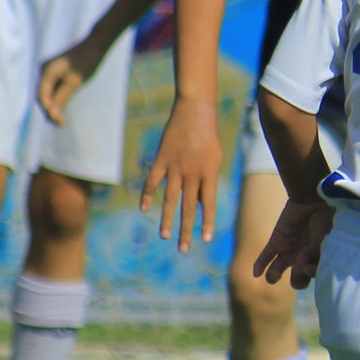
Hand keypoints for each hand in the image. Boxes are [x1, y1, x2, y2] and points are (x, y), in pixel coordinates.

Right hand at [38, 37, 107, 126]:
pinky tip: (63, 107)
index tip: (59, 123)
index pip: (42, 96)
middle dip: (50, 110)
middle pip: (42, 95)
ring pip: (48, 92)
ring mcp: (49, 70)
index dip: (49, 111)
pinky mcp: (56, 71)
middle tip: (60, 124)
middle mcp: (44, 70)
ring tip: (61, 120)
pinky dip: (57, 98)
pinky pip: (53, 87)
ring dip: (53, 105)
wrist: (95, 45)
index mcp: (46, 71)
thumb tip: (52, 116)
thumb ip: (62, 98)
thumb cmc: (86, 62)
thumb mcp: (74, 83)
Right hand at [140, 97, 222, 250]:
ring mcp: (176, 167)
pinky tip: (144, 209)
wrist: (196, 111)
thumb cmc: (208, 137)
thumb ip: (206, 182)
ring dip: (168, 219)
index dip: (207, 221)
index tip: (206, 239)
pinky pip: (153, 181)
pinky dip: (147, 195)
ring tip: (165, 236)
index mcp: (209, 174)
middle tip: (183, 249)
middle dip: (186, 229)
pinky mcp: (162, 159)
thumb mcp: (214, 159)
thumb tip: (198, 204)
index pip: (209, 204)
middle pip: (188, 207)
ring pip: (170, 198)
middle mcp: (193, 173)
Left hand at [251, 199, 334, 290]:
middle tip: (299, 267)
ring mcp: (288, 251)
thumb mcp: (324, 236)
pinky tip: (256, 273)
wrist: (312, 197)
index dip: (310, 275)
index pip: (313, 276)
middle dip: (297, 278)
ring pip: (277, 271)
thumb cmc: (324, 218)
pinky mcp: (276, 242)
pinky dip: (260, 265)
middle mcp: (303, 259)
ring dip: (273, 276)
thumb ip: (314, 252)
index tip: (308, 267)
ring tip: (273, 275)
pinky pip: (266, 257)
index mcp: (317, 260)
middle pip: (297, 279)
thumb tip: (301, 266)